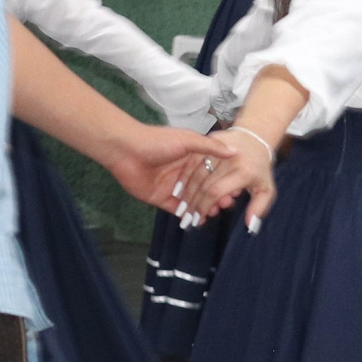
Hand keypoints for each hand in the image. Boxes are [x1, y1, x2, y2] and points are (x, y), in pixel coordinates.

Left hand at [102, 121, 225, 212]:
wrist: (126, 150)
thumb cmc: (157, 141)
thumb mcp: (187, 140)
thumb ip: (210, 147)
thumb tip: (235, 151)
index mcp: (190, 158)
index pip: (210, 172)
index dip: (222, 181)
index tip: (235, 189)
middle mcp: (182, 173)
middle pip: (202, 188)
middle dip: (215, 197)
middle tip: (227, 204)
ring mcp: (171, 187)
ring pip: (191, 201)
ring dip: (203, 207)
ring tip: (215, 212)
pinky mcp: (160, 198)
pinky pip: (176, 210)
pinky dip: (187, 216)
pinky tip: (199, 220)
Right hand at [177, 126, 278, 228]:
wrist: (255, 139)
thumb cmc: (259, 169)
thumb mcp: (266, 190)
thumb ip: (259, 208)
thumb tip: (251, 226)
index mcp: (244, 171)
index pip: (216, 191)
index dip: (204, 206)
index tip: (197, 220)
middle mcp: (230, 159)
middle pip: (204, 184)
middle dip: (193, 204)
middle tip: (186, 218)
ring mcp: (218, 148)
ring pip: (196, 173)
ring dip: (186, 193)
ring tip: (181, 209)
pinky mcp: (209, 141)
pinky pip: (192, 161)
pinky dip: (183, 177)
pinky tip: (177, 191)